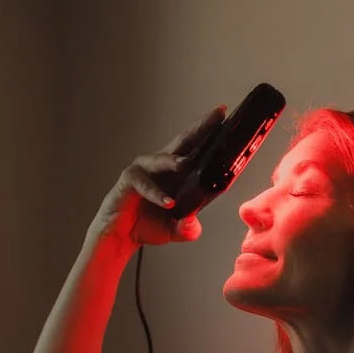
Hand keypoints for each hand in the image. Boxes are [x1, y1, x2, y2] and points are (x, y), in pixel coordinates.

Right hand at [88, 105, 226, 245]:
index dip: (215, 137)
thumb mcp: (178, 230)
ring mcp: (146, 170)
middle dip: (202, 128)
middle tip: (218, 116)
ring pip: (163, 160)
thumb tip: (193, 224)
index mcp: (180, 173)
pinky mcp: (129, 180)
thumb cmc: (149, 226)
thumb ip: (189, 229)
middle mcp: (164, 166)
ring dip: (174, 161)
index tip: (231, 122)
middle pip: (186, 142)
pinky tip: (168, 203)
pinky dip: (157, 194)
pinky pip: (145, 185)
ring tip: (185, 165)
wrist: (122, 236)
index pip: (201, 150)